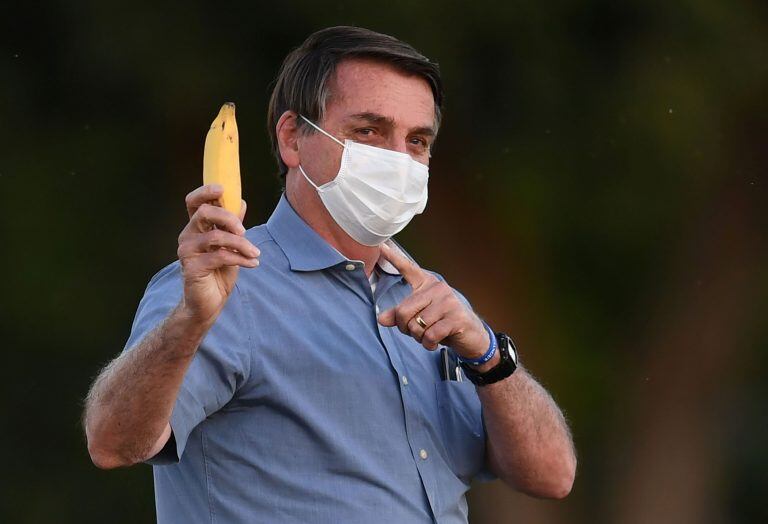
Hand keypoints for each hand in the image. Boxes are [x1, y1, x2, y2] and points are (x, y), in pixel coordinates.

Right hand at [177, 184, 259, 325]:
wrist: (208, 303)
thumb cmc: (218, 272)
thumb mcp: (230, 246)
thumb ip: (233, 225)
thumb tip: (241, 202)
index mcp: (196, 228)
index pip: (193, 202)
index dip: (205, 191)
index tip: (223, 188)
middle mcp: (187, 236)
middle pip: (204, 213)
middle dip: (228, 218)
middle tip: (245, 230)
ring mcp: (187, 251)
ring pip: (216, 236)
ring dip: (241, 243)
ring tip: (255, 253)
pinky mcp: (192, 267)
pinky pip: (220, 256)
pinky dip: (241, 258)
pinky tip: (253, 263)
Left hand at [376, 243, 489, 359]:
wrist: (472, 336)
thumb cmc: (443, 323)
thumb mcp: (420, 317)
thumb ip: (400, 315)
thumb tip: (381, 319)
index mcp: (428, 284)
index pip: (408, 269)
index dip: (394, 258)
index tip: (381, 245)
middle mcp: (438, 288)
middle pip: (404, 311)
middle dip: (405, 328)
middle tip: (416, 331)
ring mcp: (448, 302)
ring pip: (416, 326)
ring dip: (419, 338)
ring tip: (429, 335)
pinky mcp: (455, 318)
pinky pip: (429, 336)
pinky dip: (428, 344)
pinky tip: (435, 342)